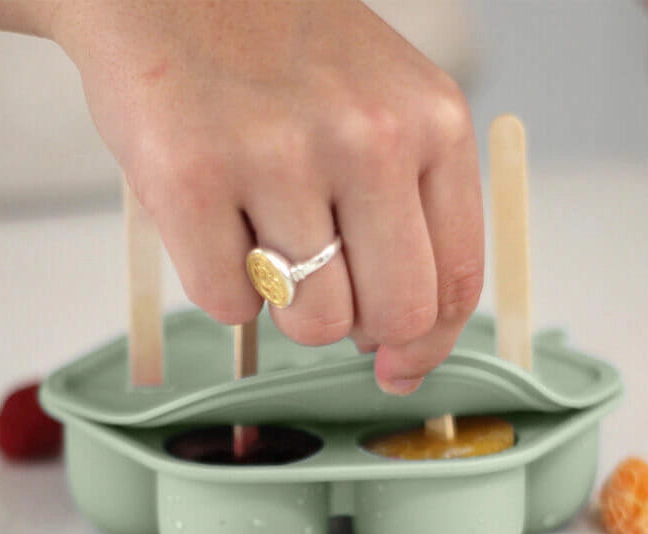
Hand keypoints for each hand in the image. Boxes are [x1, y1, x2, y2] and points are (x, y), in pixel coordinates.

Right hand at [51, 0, 483, 392]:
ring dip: (284, 307)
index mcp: (432, 120)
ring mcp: (279, 155)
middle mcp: (369, 136)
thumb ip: (411, 211)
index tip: (397, 366)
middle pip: (395, 316)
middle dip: (357, 328)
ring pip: (314, 324)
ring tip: (258, 233)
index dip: (427, 344)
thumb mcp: (380, 104)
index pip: (455, 280)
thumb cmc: (274, 54)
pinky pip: (228, 306)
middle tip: (318, 291)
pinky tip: (210, 217)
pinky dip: (216, 281)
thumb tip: (407, 349)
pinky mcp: (191, 178)